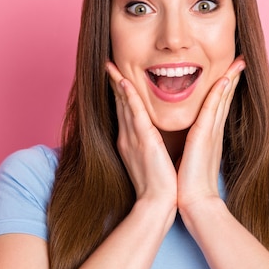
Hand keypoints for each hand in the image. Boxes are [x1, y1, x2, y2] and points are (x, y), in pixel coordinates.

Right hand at [106, 61, 177, 207]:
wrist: (158, 204)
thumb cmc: (160, 185)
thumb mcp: (151, 160)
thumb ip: (149, 144)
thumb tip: (153, 136)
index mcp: (131, 142)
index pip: (125, 111)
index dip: (120, 93)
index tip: (118, 76)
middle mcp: (127, 137)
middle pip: (120, 104)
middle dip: (115, 83)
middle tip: (109, 64)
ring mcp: (132, 138)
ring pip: (124, 105)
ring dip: (118, 83)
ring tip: (112, 66)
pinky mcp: (143, 141)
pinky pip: (134, 114)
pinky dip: (128, 97)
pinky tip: (124, 82)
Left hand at [176, 56, 245, 211]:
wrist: (194, 201)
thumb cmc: (190, 182)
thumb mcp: (192, 155)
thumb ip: (194, 142)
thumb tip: (191, 135)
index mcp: (209, 134)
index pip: (218, 104)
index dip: (225, 86)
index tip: (231, 70)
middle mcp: (213, 130)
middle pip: (225, 97)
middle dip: (233, 77)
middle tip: (240, 58)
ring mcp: (210, 132)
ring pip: (221, 99)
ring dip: (229, 79)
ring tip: (238, 61)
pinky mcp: (203, 137)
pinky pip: (211, 111)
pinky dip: (218, 95)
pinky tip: (224, 80)